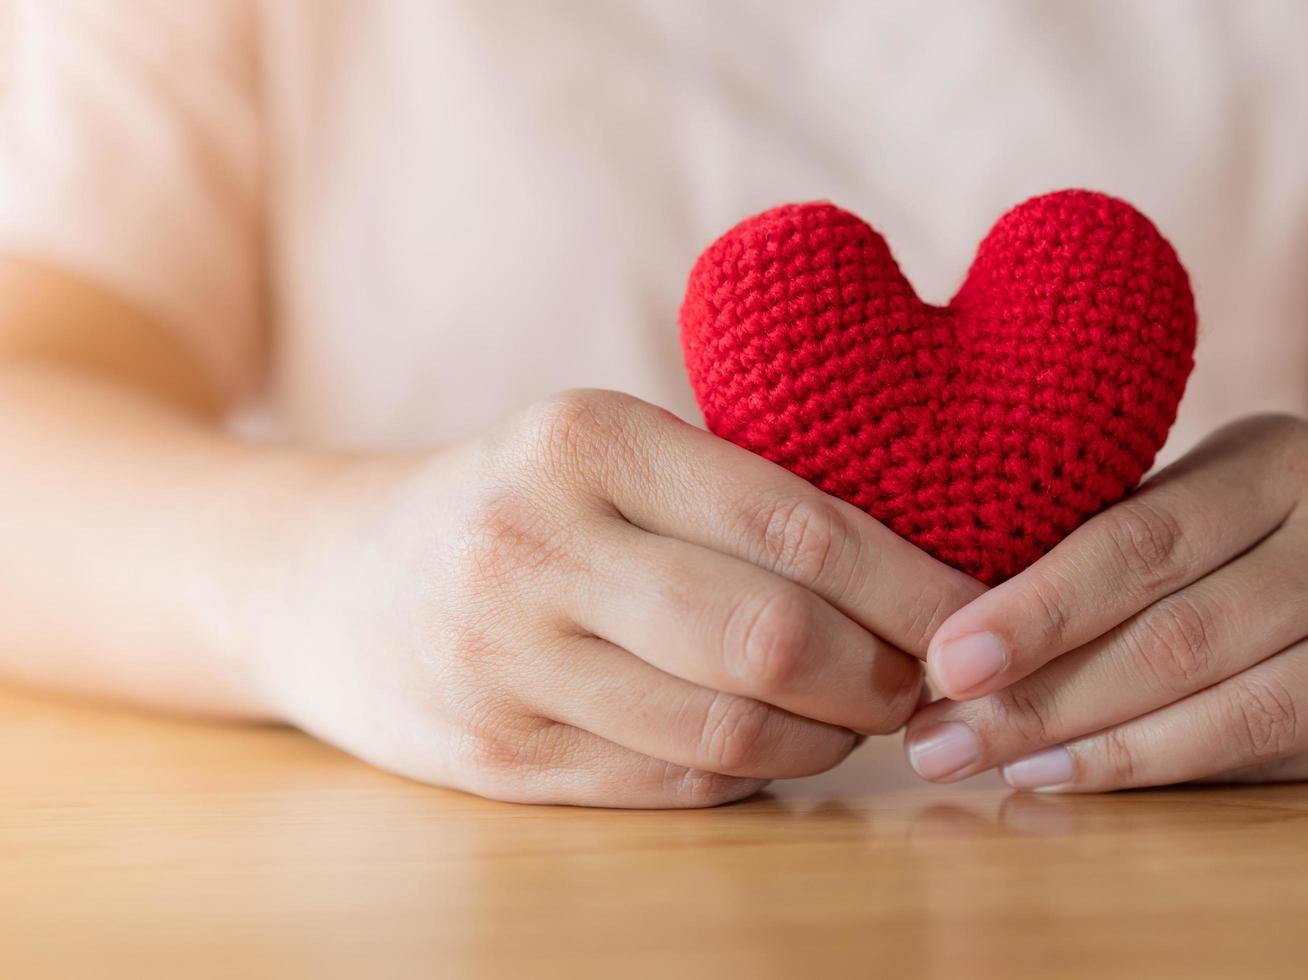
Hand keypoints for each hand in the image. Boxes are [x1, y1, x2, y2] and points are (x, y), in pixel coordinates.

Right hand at [253, 389, 978, 806]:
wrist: (325, 579)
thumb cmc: (505, 502)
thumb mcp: (594, 449)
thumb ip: (724, 489)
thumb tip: (911, 566)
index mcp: (585, 441)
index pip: (797, 522)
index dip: (910, 584)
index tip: (977, 612)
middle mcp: (537, 546)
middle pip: (773, 636)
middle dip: (884, 674)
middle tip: (929, 680)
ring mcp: (506, 663)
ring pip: (730, 729)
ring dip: (828, 736)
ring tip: (862, 714)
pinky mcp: (494, 760)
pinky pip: (670, 783)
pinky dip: (754, 774)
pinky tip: (780, 746)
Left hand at [904, 415, 1307, 790]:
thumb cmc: (1277, 517)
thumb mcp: (1212, 486)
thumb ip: (1116, 540)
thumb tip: (966, 632)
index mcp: (1278, 462)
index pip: (1140, 542)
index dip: (1037, 609)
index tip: (946, 659)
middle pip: (1176, 639)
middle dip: (1041, 700)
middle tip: (938, 740)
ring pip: (1231, 714)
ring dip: (1096, 754)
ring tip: (993, 769)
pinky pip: (1273, 760)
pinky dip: (1167, 776)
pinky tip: (1078, 779)